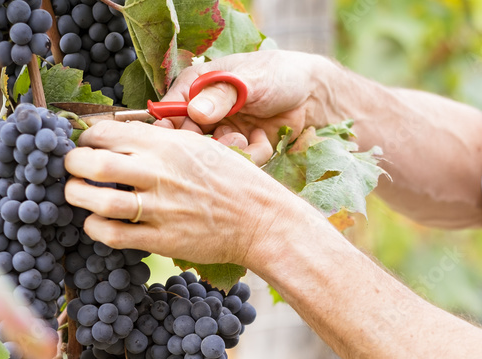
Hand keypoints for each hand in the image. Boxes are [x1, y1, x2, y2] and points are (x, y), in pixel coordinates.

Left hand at [63, 120, 307, 269]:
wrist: (261, 219)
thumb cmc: (232, 180)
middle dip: (71, 165)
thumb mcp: (199, 145)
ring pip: (95, 200)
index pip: (104, 132)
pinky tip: (96, 224)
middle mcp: (158, 172)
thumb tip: (122, 138)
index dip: (85, 138)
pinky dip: (94, 229)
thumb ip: (161, 140)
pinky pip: (112, 235)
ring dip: (77, 197)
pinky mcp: (161, 239)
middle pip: (90, 163)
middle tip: (72, 170)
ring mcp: (159, 207)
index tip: (86, 146)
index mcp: (166, 143)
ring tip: (78, 195)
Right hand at [153, 50, 335, 165]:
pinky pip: (237, 161)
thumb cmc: (277, 74)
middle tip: (226, 138)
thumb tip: (195, 112)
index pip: (169, 109)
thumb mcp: (249, 80)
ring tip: (247, 138)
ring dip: (232, 150)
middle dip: (206, 145)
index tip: (184, 138)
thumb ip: (221, 96)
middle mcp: (204, 111)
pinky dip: (252, 154)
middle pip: (187, 139)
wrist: (311, 94)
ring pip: (212, 154)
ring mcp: (221, 131)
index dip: (171, 127)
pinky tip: (263, 140)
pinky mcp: (240, 148)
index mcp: (197, 86)